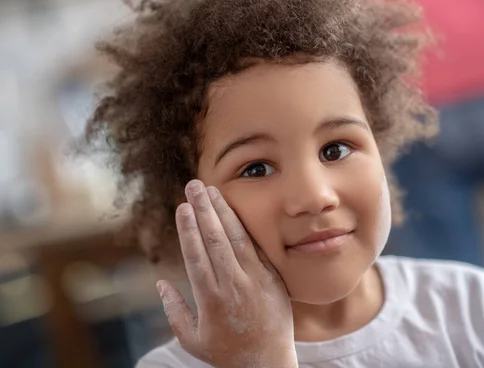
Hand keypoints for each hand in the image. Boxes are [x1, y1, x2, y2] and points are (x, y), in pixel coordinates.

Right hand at [157, 180, 296, 367]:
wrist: (268, 362)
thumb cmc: (226, 352)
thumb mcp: (192, 339)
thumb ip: (174, 310)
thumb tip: (160, 283)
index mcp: (210, 299)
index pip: (196, 255)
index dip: (188, 229)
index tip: (182, 207)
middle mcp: (232, 285)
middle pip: (215, 239)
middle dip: (203, 209)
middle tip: (194, 185)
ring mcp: (254, 280)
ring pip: (236, 238)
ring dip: (223, 212)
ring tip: (212, 191)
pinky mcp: (271, 278)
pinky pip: (256, 248)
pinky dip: (245, 227)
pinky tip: (235, 211)